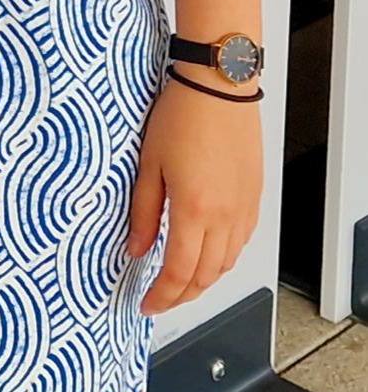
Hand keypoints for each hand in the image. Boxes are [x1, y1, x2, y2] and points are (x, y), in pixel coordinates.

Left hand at [127, 73, 263, 315]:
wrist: (219, 87)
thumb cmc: (182, 116)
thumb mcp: (148, 164)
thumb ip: (143, 212)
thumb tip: (136, 248)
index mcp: (194, 210)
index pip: (179, 272)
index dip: (162, 296)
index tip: (147, 304)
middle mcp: (225, 216)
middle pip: (205, 276)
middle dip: (182, 295)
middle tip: (160, 299)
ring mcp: (243, 209)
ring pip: (226, 264)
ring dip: (203, 280)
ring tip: (180, 282)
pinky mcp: (254, 198)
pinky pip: (240, 243)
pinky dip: (222, 259)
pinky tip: (206, 254)